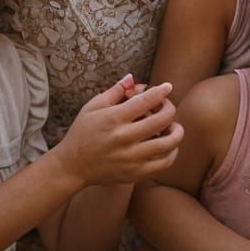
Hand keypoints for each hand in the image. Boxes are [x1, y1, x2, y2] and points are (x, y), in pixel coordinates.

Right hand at [58, 74, 182, 185]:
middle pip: (162, 120)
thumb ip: (114, 92)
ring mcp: (131, 158)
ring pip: (168, 144)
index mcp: (113, 119)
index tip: (167, 87)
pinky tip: (169, 145)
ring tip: (173, 126)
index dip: (161, 91)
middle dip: (169, 108)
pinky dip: (172, 153)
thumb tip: (131, 77)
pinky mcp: (135, 173)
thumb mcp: (92, 107)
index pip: (145, 101)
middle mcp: (124, 138)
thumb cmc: (82, 133)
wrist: (73, 166)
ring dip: (176, 132)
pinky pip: (164, 163)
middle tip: (166, 107)